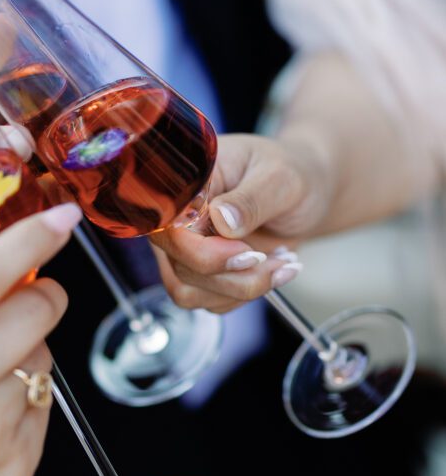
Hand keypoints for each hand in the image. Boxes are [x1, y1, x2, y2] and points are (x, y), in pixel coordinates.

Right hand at [0, 203, 80, 475]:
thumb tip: (18, 272)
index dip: (27, 240)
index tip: (59, 217)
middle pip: (34, 311)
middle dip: (43, 298)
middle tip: (35, 301)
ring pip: (45, 358)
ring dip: (30, 358)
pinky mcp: (22, 466)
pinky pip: (48, 406)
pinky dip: (30, 404)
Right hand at [151, 133, 332, 313]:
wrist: (307, 194)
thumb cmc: (292, 174)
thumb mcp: (280, 178)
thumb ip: (251, 199)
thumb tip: (222, 220)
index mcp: (188, 184)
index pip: (169, 228)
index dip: (203, 251)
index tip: (247, 253)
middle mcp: (178, 218)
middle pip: (180, 265)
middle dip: (234, 276)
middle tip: (273, 258)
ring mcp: (187, 247)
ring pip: (192, 291)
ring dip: (242, 288)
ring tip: (281, 264)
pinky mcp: (201, 272)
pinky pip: (208, 300)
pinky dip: (244, 294)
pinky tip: (272, 270)